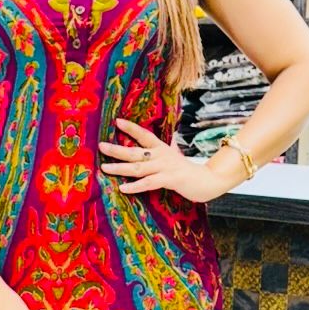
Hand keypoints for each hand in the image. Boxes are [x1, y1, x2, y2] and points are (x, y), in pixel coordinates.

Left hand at [99, 117, 232, 204]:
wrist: (207, 180)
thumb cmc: (187, 171)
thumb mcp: (174, 157)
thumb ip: (165, 152)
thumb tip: (159, 146)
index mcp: (162, 148)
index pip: (144, 135)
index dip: (131, 128)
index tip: (116, 121)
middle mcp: (161, 156)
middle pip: (135, 151)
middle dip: (117, 149)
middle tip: (101, 146)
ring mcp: (165, 167)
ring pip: (139, 167)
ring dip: (120, 168)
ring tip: (105, 168)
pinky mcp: (170, 180)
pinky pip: (149, 183)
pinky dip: (136, 186)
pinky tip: (123, 188)